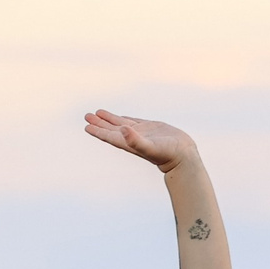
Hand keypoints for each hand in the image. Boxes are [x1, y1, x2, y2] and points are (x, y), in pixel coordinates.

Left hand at [84, 110, 199, 173]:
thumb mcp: (150, 147)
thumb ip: (135, 140)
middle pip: (111, 129)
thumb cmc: (167, 154)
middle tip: (87, 115)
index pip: (109, 136)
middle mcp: (132, 138)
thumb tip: (122, 129)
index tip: (87, 126)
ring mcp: (141, 132)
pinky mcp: (151, 128)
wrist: (183, 156)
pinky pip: (134, 121)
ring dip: (109, 119)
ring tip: (97, 112)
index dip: (98, 131)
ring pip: (121, 124)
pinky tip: (120, 118)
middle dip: (99, 123)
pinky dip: (124, 119)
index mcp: (129, 143)